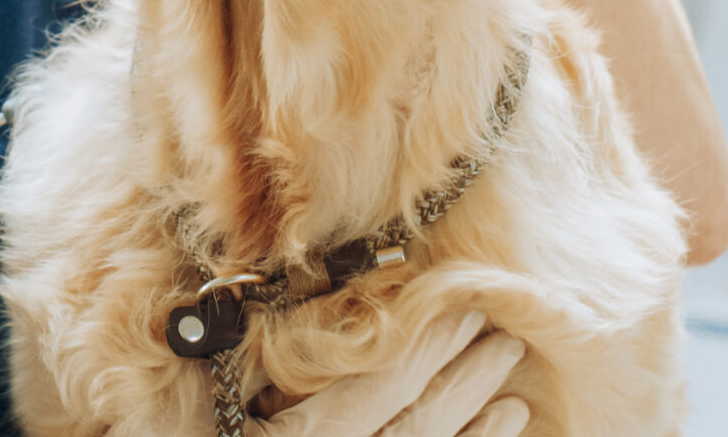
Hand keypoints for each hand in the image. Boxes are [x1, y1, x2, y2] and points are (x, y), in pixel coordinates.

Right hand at [251, 311, 529, 436]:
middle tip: (506, 336)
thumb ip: (251, 366)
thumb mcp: (215, 406)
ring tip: (512, 393)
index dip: (425, 346)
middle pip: (414, 428)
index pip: (376, 389)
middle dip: (464, 379)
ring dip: (474, 428)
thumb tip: (303, 302)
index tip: (464, 306)